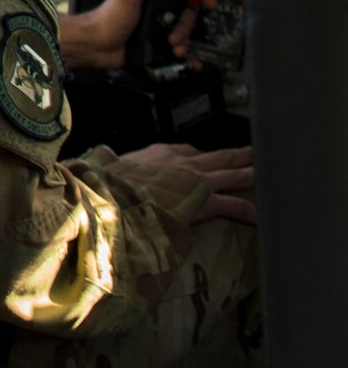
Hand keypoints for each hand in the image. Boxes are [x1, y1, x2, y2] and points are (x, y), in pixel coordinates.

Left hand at [58, 0, 214, 69]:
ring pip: (184, 34)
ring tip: (174, 48)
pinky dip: (186, 58)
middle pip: (187, 16)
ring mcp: (156, 29)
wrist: (93, 47)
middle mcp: (156, 12)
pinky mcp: (155, 46)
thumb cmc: (105, 19)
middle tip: (174, 35)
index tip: (208, 2)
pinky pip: (176, 51)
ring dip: (184, 42)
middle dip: (186, 27)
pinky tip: (190, 62)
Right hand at [116, 142, 256, 225]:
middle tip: (254, 152)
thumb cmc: (110, 183)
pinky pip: (233, 205)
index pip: (186, 151)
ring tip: (265, 175)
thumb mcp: (111, 166)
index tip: (202, 157)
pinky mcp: (205, 201)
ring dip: (250, 174)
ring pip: (232, 175)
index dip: (197, 156)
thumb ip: (115, 163)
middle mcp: (184, 163)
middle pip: (219, 157)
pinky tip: (257, 216)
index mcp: (161, 154)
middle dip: (238, 155)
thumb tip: (103, 161)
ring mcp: (198, 181)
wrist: (117, 195)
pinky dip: (247, 210)